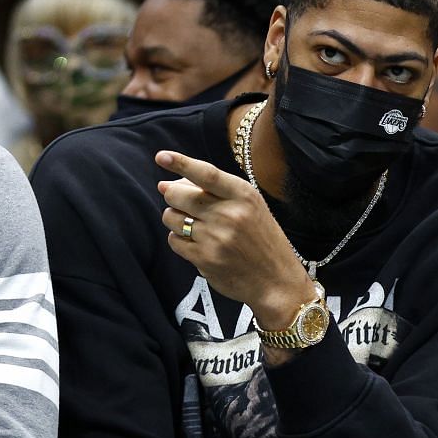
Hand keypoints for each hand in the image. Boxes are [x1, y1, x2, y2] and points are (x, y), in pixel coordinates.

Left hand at [157, 149, 316, 328]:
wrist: (276, 280)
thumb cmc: (261, 239)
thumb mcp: (250, 207)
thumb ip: (218, 191)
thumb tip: (169, 184)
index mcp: (244, 195)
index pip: (206, 173)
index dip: (180, 162)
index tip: (161, 156)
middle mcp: (230, 214)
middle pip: (179, 195)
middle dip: (171, 195)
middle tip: (178, 200)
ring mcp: (216, 238)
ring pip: (171, 217)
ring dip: (173, 218)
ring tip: (190, 224)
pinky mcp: (205, 259)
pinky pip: (174, 240)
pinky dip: (178, 239)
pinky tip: (194, 242)